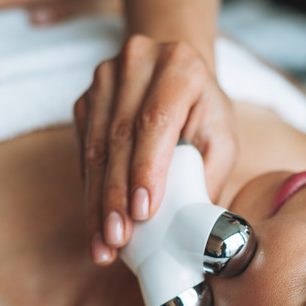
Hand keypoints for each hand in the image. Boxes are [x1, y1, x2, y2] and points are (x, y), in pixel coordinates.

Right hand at [74, 34, 237, 264]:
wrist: (175, 72)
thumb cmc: (204, 110)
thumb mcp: (221, 138)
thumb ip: (209, 175)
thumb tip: (195, 230)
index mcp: (180, 66)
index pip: (156, 120)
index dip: (146, 168)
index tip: (143, 212)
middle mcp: (138, 64)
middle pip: (120, 137)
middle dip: (117, 196)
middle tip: (118, 239)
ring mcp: (106, 80)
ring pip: (96, 148)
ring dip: (98, 201)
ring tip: (104, 242)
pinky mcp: (86, 100)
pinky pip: (84, 151)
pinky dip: (90, 190)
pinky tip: (96, 222)